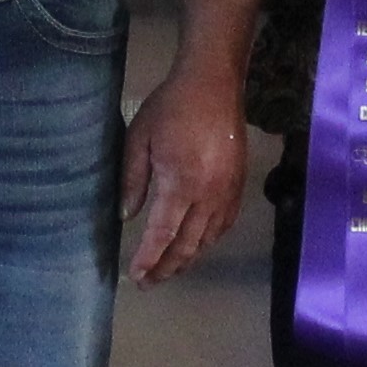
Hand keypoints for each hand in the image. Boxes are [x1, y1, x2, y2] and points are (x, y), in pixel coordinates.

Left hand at [122, 62, 249, 283]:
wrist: (214, 84)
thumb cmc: (171, 107)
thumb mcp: (139, 138)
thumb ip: (133, 180)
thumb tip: (127, 216)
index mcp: (180, 183)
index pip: (162, 234)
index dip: (149, 259)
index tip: (136, 276)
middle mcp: (208, 195)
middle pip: (187, 246)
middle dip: (166, 268)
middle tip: (148, 282)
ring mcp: (227, 193)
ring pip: (208, 240)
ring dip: (187, 259)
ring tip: (168, 270)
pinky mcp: (239, 186)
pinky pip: (224, 225)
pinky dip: (208, 242)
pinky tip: (196, 246)